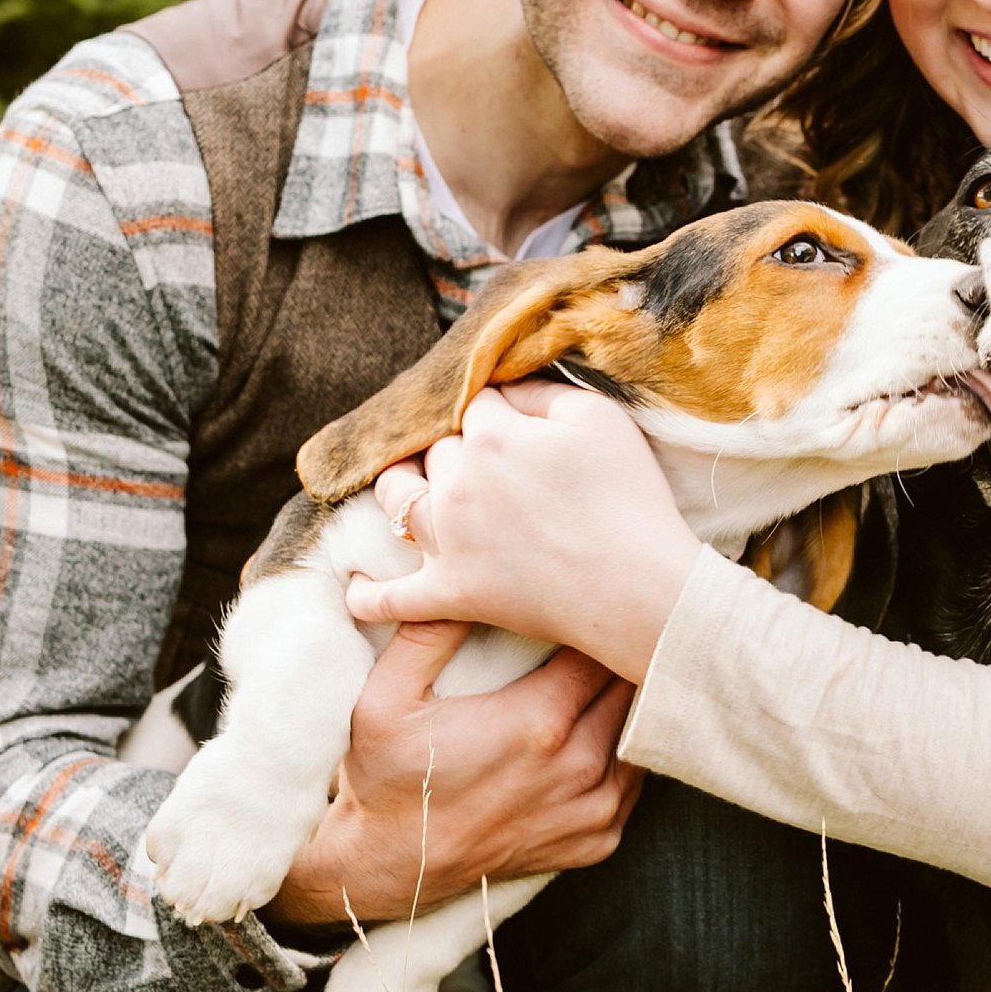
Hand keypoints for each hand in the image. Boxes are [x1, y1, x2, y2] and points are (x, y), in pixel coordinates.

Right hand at [265, 625, 642, 927]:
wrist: (389, 866)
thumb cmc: (385, 777)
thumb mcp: (385, 698)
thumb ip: (427, 633)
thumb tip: (459, 578)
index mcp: (539, 721)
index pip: (604, 650)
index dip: (598, 622)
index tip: (584, 604)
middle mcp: (578, 767)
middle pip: (631, 688)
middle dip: (619, 657)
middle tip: (604, 630)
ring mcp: (593, 810)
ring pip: (642, 733)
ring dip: (628, 704)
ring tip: (608, 676)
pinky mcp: (597, 841)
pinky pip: (636, 784)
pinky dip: (626, 755)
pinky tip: (603, 732)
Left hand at [346, 381, 703, 681]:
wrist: (636, 587)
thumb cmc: (628, 499)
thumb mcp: (599, 419)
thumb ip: (543, 392)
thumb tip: (505, 392)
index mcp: (492, 436)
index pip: (476, 404)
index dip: (499, 411)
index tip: (524, 428)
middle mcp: (456, 483)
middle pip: (437, 448)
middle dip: (457, 448)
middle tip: (494, 467)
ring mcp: (445, 542)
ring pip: (395, 501)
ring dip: (399, 490)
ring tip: (411, 491)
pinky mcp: (449, 593)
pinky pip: (388, 599)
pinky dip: (366, 594)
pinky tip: (354, 587)